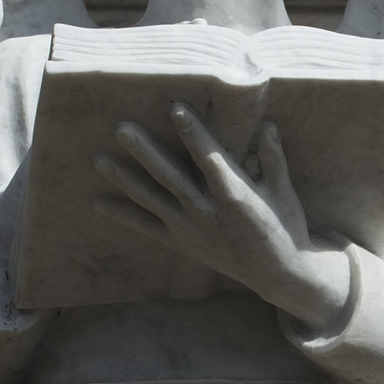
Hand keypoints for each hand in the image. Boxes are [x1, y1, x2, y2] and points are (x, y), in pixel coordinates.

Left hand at [92, 103, 352, 331]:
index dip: (192, 133)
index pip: (210, 158)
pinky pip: (147, 228)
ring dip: (125, 180)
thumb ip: (273, 158)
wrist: (277, 274)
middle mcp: (207, 213)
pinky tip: (97, 203)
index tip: (175, 109)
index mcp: (235, 196)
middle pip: (171, 177)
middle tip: (122, 128)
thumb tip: (268, 125)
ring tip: (99, 160)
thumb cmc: (285, 226)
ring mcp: (191, 229)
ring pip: (152, 199)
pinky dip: (123, 216)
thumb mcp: (284, 192)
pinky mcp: (182, 242)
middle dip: (145, 152)